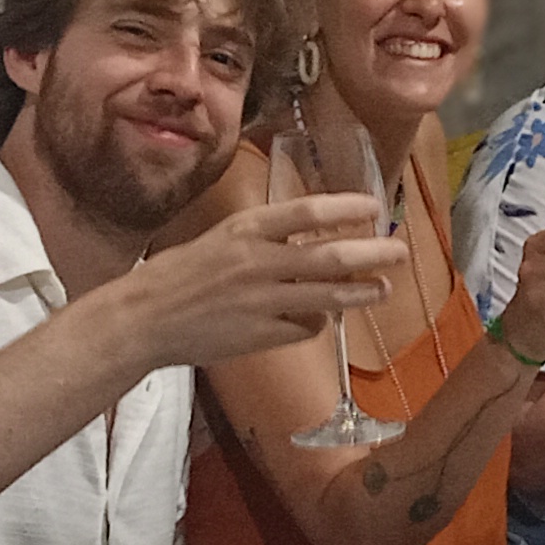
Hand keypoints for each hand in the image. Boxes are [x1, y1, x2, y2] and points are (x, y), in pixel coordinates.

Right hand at [117, 192, 408, 369]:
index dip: (346, 209)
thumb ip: (264, 238)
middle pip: (329, 256)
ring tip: (383, 288)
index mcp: (245, 229)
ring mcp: (260, 301)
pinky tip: (320, 319)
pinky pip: (304, 328)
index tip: (374, 208)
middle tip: (399, 251)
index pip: (307, 212)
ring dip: (360, 292)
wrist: (145, 318)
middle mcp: (257, 262)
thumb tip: (311, 238)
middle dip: (371, 254)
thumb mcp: (222, 239)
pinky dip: (317, 323)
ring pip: (326, 296)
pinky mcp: (260, 335)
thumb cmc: (180, 274)